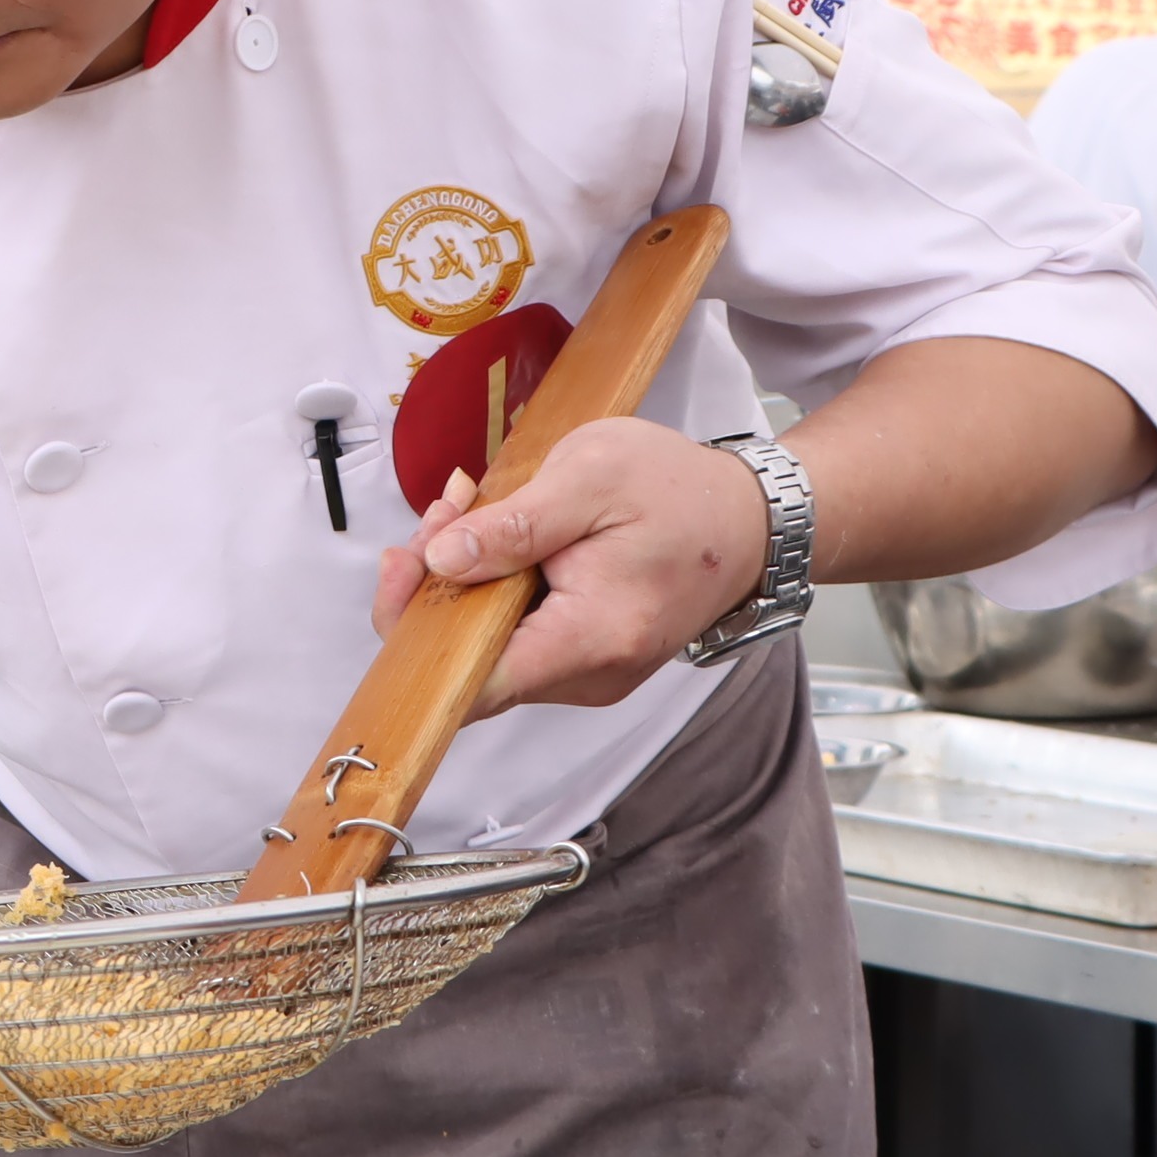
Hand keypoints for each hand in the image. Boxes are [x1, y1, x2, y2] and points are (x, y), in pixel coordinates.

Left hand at [364, 416, 768, 720]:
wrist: (749, 520)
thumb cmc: (679, 490)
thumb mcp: (591, 474)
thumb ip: (514, 524)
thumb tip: (442, 562)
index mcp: (594, 636)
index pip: (476, 682)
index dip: (419, 634)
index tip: (407, 568)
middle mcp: (591, 675)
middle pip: (471, 662)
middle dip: (435, 586)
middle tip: (447, 509)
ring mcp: (587, 675)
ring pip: (487, 649)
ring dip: (462, 581)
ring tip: (473, 509)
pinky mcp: (582, 661)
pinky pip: (514, 640)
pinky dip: (492, 591)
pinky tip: (496, 537)